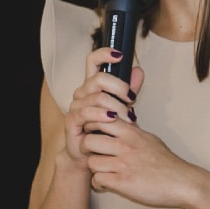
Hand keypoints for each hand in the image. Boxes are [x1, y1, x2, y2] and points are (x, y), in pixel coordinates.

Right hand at [63, 47, 142, 165]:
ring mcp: (75, 106)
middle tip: (132, 100)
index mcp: (92, 85)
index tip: (120, 55)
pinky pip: (86, 113)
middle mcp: (82, 92)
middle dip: (120, 87)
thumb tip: (138, 70)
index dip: (104, 54)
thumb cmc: (107, 129)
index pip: (93, 61)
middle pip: (99, 78)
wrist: (93, 154)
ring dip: (116, 106)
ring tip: (128, 118)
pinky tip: (112, 119)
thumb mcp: (122, 107)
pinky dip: (101, 115)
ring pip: (97, 97)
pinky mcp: (71, 121)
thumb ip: (129, 90)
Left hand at [80, 116, 202, 208]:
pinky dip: (99, 184)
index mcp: (132, 133)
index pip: (99, 120)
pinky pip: (97, 180)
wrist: (182, 183)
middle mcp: (126, 146)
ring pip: (91, 163)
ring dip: (94, 169)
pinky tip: (107, 183)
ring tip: (102, 171)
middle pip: (88, 141)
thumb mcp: (149, 139)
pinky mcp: (123, 183)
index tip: (94, 135)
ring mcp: (123, 165)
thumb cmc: (167, 163)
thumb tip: (120, 122)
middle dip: (86, 150)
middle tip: (93, 155)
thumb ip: (131, 131)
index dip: (91, 127)